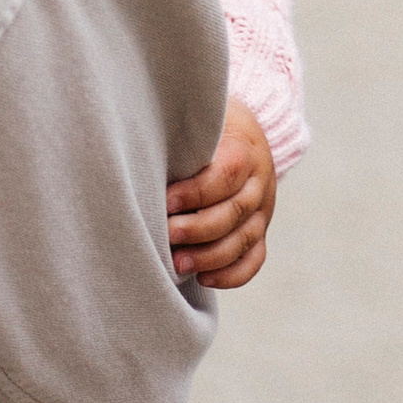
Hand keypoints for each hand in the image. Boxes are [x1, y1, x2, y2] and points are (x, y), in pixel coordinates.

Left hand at [167, 99, 277, 288]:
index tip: (166, 202)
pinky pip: (254, 258)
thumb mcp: (199, 123)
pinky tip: (204, 279)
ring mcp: (262, 210)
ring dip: (210, 257)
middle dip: (198, 229)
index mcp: (244, 151)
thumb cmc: (206, 131)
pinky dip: (232, 274)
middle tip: (166, 236)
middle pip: (234, 212)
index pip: (226, 175)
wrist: (245, 133)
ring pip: (244, 240)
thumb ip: (181, 139)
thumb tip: (140, 154)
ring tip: (178, 264)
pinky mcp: (259, 231)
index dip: (196, 192)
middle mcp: (258, 183)